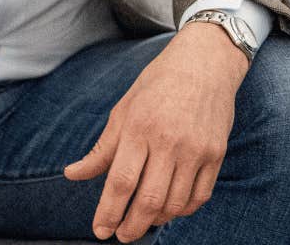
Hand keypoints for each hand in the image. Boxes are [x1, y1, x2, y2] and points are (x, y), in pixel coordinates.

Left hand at [63, 23, 247, 240]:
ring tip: (144, 221)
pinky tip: (171, 209)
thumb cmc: (159, 84)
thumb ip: (102, 148)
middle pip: (149, 199)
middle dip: (131, 226)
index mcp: (140, 128)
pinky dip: (183, 210)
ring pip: (174, 203)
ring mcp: (196, 148)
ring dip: (156, 220)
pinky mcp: (216, 152)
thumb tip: (72, 175)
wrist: (206, 61)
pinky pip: (199, 196)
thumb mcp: (124, 109)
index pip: (120, 182)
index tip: (100, 230)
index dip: (108, 212)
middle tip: (122, 235)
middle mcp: (169, 141)